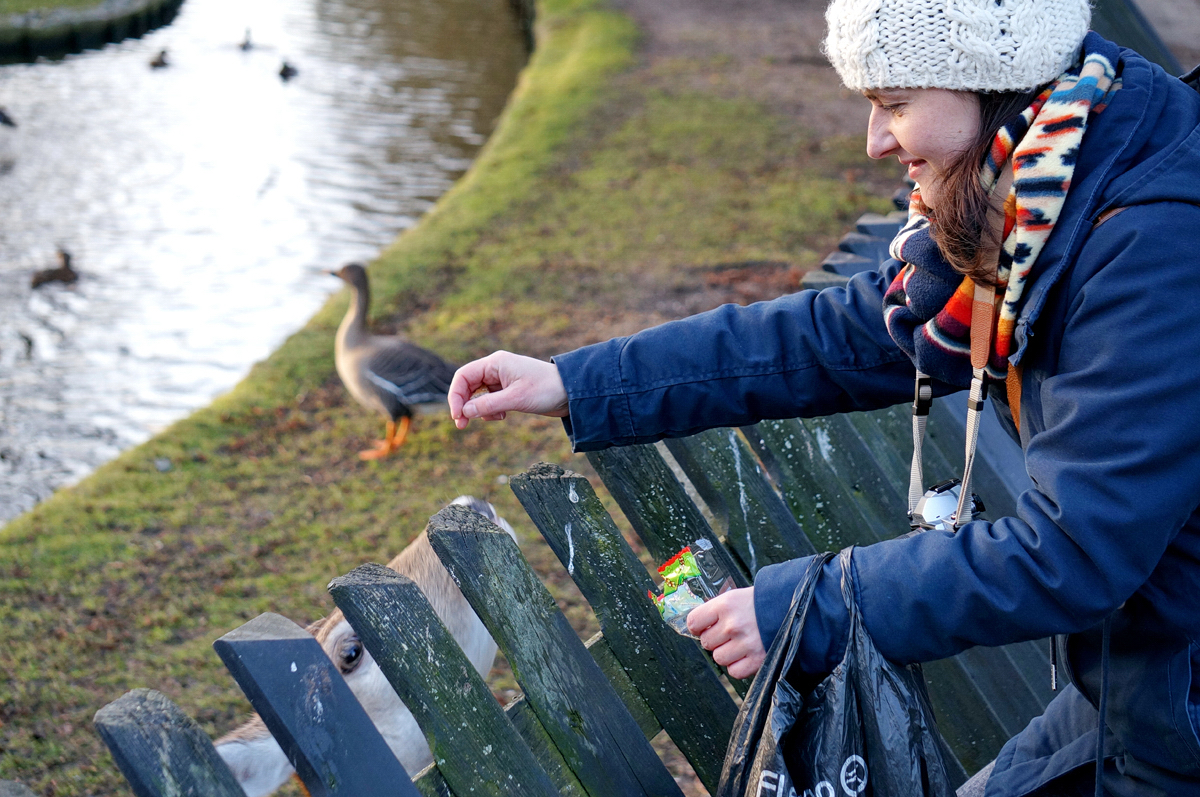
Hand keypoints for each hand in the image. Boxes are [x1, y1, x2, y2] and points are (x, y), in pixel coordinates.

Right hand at [448, 351, 568, 428]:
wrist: (573, 392)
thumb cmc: (547, 389)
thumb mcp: (515, 398)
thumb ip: (488, 405)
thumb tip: (464, 413)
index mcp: (495, 363)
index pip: (463, 376)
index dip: (455, 395)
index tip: (457, 415)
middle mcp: (496, 369)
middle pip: (468, 386)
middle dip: (464, 405)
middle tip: (462, 426)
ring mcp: (503, 380)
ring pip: (479, 395)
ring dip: (480, 409)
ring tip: (496, 418)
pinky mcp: (510, 391)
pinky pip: (490, 401)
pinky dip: (491, 411)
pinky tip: (503, 416)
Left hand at [686, 587, 764, 679]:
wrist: (793, 609)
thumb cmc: (761, 603)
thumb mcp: (736, 597)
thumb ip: (716, 611)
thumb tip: (698, 627)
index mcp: (725, 605)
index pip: (694, 622)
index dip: (698, 626)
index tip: (704, 627)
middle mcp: (732, 625)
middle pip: (706, 642)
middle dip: (716, 640)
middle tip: (730, 634)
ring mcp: (744, 643)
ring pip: (719, 658)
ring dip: (727, 653)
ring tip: (740, 643)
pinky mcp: (757, 660)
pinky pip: (734, 671)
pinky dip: (739, 666)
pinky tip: (746, 654)